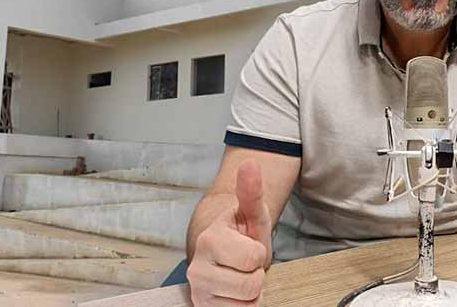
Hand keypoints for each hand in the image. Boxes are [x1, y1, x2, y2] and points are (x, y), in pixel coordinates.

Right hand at [187, 160, 271, 305]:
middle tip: (245, 264)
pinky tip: (235, 292)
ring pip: (246, 303)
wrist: (224, 252)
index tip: (249, 246)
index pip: (253, 258)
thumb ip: (251, 191)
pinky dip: (243, 306)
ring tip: (240, 275)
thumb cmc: (240, 234)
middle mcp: (198, 268)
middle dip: (255, 275)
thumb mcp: (252, 213)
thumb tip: (250, 164)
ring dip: (250, 292)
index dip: (259, 253)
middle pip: (250, 285)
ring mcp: (199, 291)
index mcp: (209, 240)